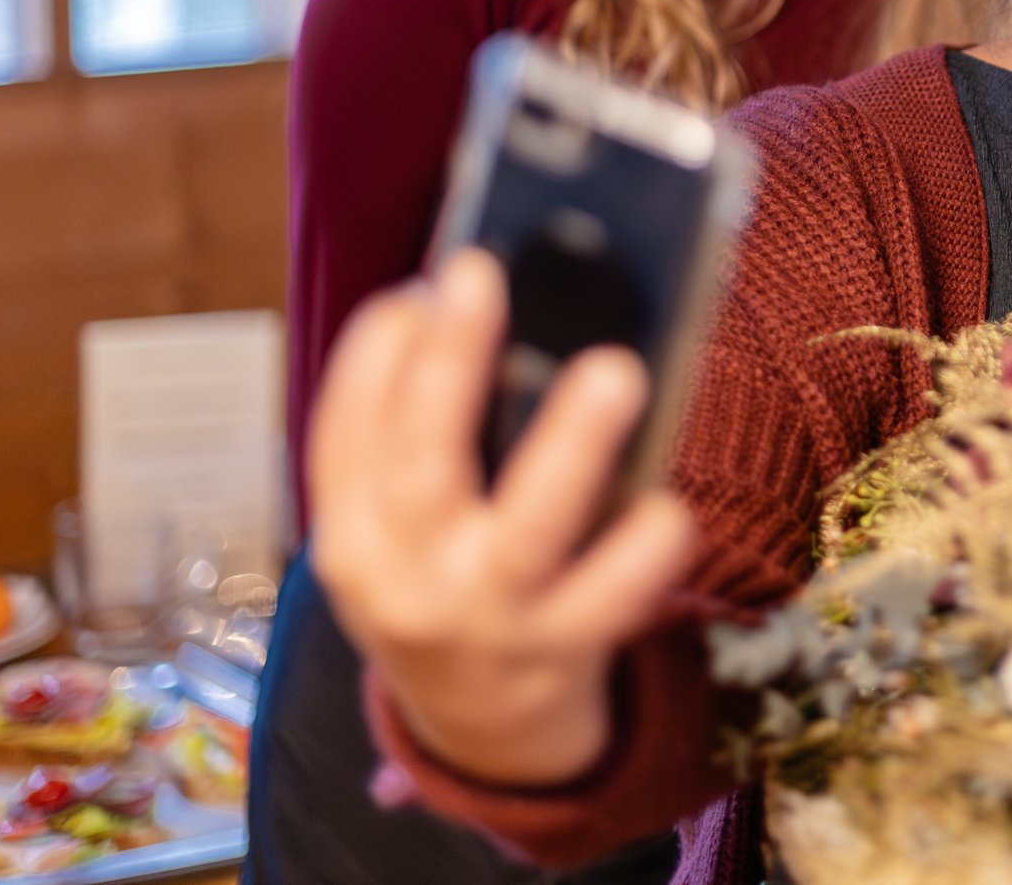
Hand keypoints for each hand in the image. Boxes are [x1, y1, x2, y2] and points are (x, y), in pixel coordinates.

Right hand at [308, 249, 700, 785]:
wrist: (482, 733)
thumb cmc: (447, 590)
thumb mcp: (404, 532)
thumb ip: (424, 445)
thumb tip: (495, 306)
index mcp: (353, 540)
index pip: (343, 439)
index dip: (374, 359)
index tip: (418, 288)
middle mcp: (405, 583)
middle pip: (421, 465)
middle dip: (449, 366)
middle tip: (482, 277)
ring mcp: (485, 622)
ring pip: (524, 532)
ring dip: (569, 448)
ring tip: (614, 372)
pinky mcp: (559, 654)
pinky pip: (608, 600)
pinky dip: (641, 552)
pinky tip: (668, 506)